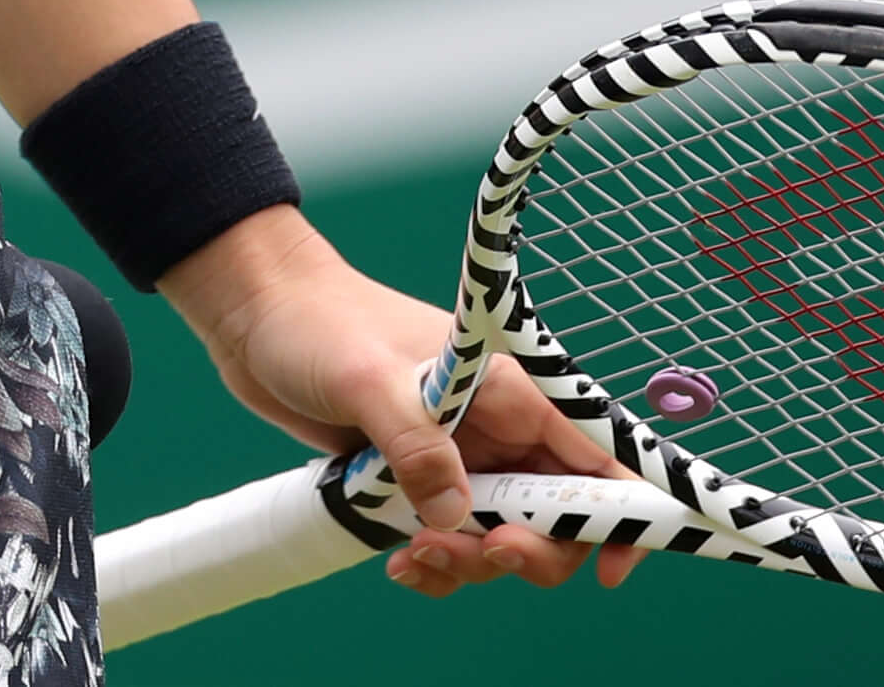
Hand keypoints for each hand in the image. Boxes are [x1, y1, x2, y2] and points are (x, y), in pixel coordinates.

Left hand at [161, 210, 638, 598]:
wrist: (260, 316)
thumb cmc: (321, 324)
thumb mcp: (369, 378)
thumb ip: (418, 446)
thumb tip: (455, 518)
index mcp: (511, 393)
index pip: (596, 457)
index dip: (624, 514)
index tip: (611, 567)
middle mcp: (494, 431)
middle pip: (554, 516)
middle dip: (531, 551)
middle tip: (486, 551)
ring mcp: (455, 460)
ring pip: (497, 539)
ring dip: (470, 564)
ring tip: (414, 556)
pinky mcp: (412, 482)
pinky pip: (445, 542)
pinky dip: (433, 565)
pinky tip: (398, 564)